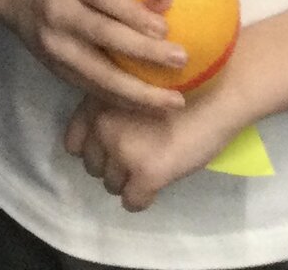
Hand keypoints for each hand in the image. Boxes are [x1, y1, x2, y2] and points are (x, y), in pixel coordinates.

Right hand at [0, 0, 187, 109]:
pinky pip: (91, 89)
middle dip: (145, 53)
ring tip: (174, 102)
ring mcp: (55, 45)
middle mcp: (60, 13)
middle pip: (104, 37)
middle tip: (181, 60)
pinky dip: (121, 101)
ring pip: (98, 75)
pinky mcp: (55, 68)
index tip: (165, 27)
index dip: (133, 14)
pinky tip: (149, 107)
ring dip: (138, 93)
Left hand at [62, 79, 241, 211]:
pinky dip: (141, 198)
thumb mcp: (130, 85)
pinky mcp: (147, 174)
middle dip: (110, 165)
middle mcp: (103, 126)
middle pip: (93, 167)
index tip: (109, 147)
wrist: (215, 94)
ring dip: (126, 181)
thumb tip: (96, 137)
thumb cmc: (177, 84)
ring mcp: (123, 151)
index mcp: (96, 102)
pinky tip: (155, 185)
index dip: (92, 148)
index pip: (73, 143)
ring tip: (148, 165)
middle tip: (134, 157)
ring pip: (111, 185)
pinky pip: (132, 202)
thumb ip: (108, 105)